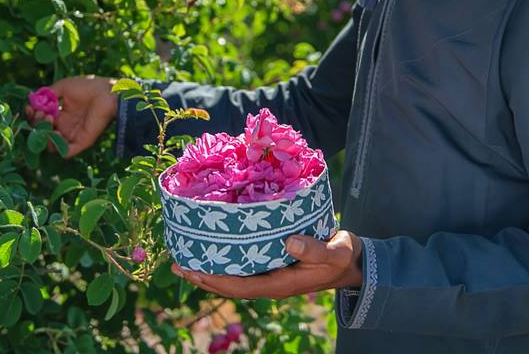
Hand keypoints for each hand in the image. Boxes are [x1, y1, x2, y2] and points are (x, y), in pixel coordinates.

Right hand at [25, 76, 117, 157]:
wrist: (107, 92)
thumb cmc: (89, 87)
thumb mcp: (63, 87)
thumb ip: (48, 94)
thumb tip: (33, 101)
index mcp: (61, 114)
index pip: (41, 120)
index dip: (33, 115)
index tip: (31, 107)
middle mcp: (65, 126)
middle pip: (43, 133)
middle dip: (36, 123)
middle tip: (40, 112)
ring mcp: (72, 135)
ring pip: (51, 145)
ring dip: (43, 135)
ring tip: (47, 119)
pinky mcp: (81, 142)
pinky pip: (65, 152)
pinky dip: (56, 146)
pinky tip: (54, 131)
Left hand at [171, 231, 362, 299]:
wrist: (350, 262)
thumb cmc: (342, 257)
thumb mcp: (334, 252)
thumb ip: (315, 249)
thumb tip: (290, 241)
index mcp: (279, 284)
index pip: (239, 287)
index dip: (215, 280)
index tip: (193, 270)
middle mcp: (269, 283)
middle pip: (228, 286)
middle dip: (202, 277)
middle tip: (177, 263)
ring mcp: (269, 276)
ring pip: (231, 278)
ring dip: (208, 271)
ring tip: (184, 259)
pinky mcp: (270, 267)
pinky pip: (240, 269)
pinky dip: (222, 263)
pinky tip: (211, 250)